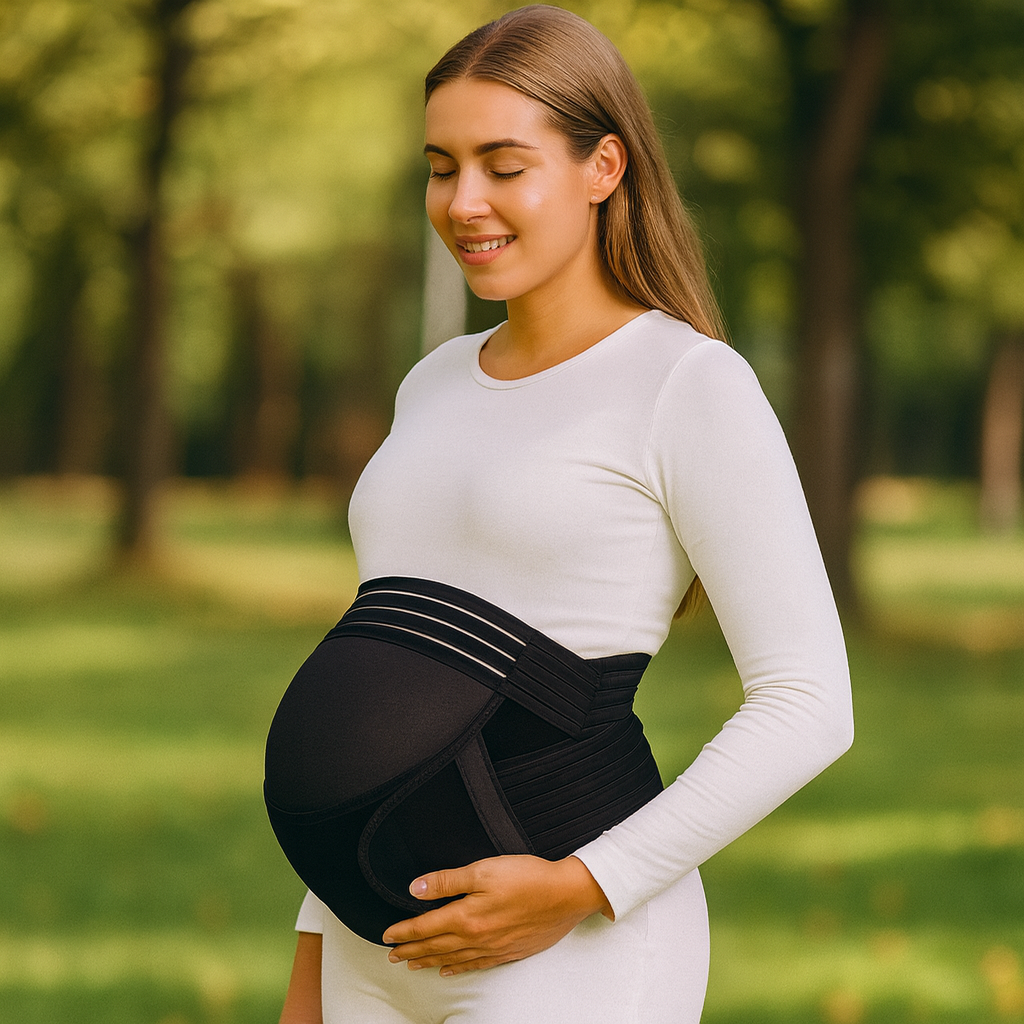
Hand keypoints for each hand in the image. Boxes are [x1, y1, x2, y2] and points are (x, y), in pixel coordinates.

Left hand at [381, 855, 611, 976]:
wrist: (567, 894)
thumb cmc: (528, 877)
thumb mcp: (484, 869)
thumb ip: (448, 880)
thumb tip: (416, 889)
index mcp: (467, 916)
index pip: (426, 927)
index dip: (404, 932)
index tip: (386, 935)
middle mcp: (477, 937)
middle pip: (435, 946)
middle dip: (410, 950)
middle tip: (391, 955)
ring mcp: (493, 948)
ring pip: (453, 958)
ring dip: (429, 961)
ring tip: (412, 965)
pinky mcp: (508, 951)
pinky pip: (476, 965)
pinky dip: (458, 968)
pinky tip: (449, 970)